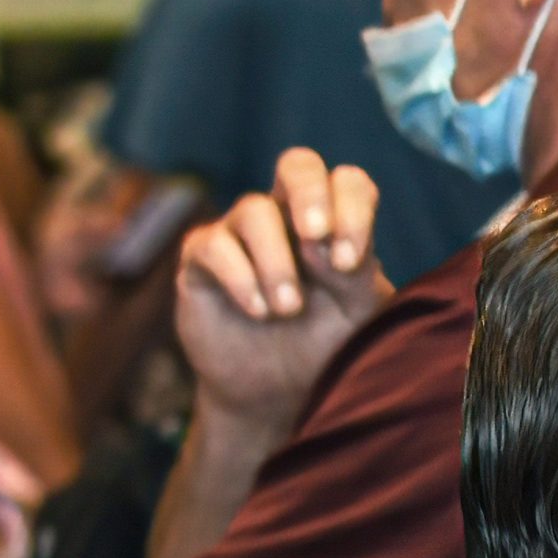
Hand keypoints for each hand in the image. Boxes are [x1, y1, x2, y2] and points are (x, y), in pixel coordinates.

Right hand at [174, 149, 391, 432]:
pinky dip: (240, 276)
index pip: (347, 183)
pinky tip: (257, 310)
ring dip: (276, 261)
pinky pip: (213, 245)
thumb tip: (326, 243)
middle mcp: (286, 217)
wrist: (276, 393)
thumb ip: (355, 275)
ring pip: (253, 210)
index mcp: (333, 222)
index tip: (351, 262)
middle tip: (317, 236)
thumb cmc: (324, 346)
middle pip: (297, 164)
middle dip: (309, 194)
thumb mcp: (356, 315)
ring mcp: (240, 234)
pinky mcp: (201, 261)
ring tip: (287, 309)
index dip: (352, 209)